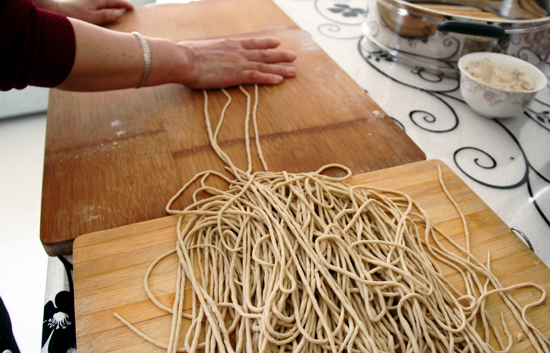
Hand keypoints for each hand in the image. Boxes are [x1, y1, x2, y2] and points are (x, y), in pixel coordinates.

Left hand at [41, 0, 133, 24]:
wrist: (56, 9)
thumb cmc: (73, 15)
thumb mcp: (92, 18)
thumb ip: (107, 15)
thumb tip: (119, 13)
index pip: (116, 1)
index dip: (125, 4)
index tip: (131, 8)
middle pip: (110, 0)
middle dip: (119, 3)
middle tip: (127, 8)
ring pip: (104, 1)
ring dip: (111, 4)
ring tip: (117, 8)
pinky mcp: (84, 1)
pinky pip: (98, 3)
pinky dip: (103, 5)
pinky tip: (103, 10)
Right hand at [178, 37, 296, 89]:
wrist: (184, 59)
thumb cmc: (186, 55)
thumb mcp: (200, 49)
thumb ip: (209, 53)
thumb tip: (205, 55)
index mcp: (228, 44)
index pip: (251, 43)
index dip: (265, 43)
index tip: (276, 43)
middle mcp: (237, 52)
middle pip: (263, 54)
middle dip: (280, 56)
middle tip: (293, 57)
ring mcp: (238, 63)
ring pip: (264, 65)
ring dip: (280, 68)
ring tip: (293, 71)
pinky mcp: (236, 75)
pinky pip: (257, 76)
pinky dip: (269, 78)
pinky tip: (279, 80)